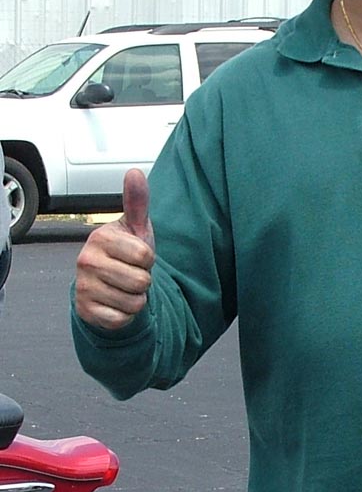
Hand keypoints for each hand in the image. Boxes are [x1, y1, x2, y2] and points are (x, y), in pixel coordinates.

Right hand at [74, 169, 155, 328]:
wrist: (107, 285)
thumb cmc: (125, 254)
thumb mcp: (135, 228)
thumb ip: (137, 202)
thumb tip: (135, 172)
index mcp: (100, 237)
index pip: (146, 256)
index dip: (148, 260)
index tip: (136, 257)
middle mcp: (85, 260)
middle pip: (141, 281)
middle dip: (144, 281)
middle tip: (130, 274)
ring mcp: (83, 287)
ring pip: (134, 303)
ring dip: (136, 299)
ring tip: (124, 288)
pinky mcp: (84, 311)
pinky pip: (121, 319)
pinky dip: (125, 316)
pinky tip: (115, 304)